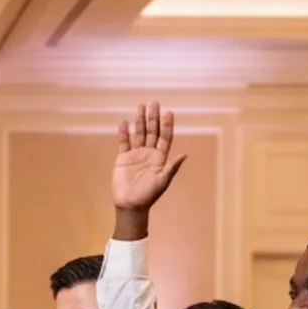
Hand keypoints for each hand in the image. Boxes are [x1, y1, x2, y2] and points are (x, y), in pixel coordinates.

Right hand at [112, 101, 185, 238]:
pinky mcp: (123, 158)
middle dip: (153, 118)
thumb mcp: (163, 181)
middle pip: (152, 131)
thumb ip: (172, 167)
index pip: (165, 137)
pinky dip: (123, 133)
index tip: (168, 112)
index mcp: (160, 157)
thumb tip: (184, 154)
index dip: (167, 125)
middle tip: (154, 103)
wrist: (131, 205)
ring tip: (140, 107)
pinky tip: (123, 123)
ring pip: (138, 134)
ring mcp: (136, 154)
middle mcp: (149, 153)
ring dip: (139, 121)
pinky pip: (124, 143)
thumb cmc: (149, 195)